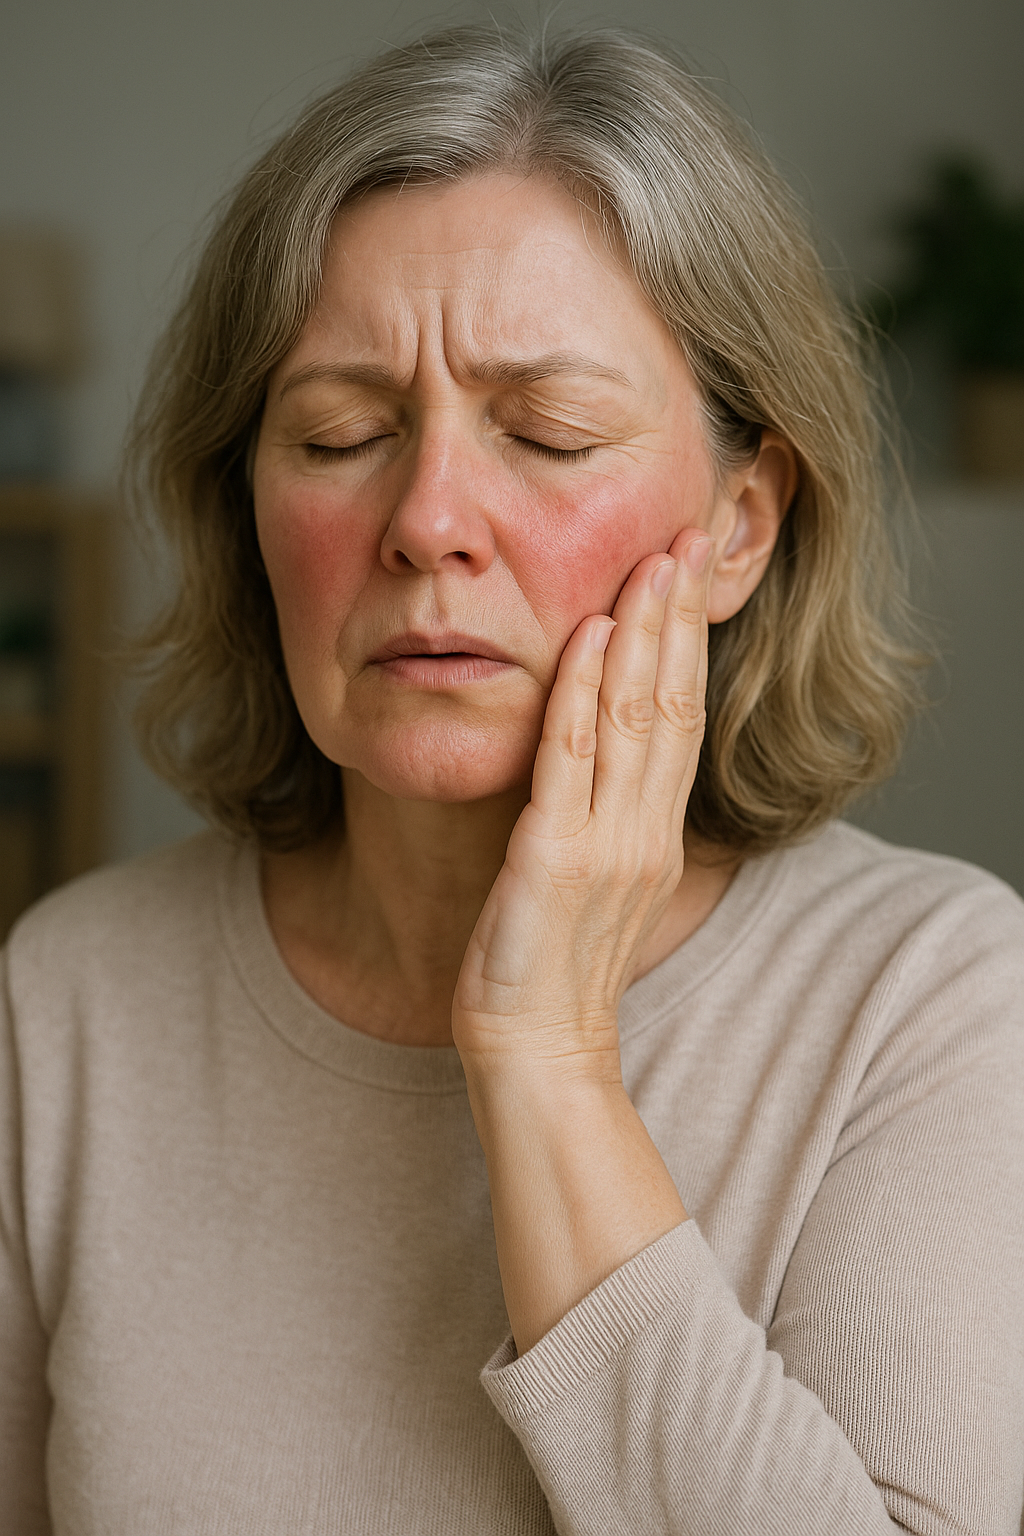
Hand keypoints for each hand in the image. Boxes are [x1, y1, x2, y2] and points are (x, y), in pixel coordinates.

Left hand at [452, 526, 713, 1073]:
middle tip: (689, 539)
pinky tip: (592, 638)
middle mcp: (643, 831)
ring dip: (645, 634)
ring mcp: (605, 843)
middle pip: (674, 703)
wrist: (538, 1053)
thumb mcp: (598, 888)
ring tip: (655, 563)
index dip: (689, 644)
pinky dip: (584, 694)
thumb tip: (605, 764)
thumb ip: (608, 821)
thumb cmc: (555, 972)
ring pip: (636, 718)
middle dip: (680, 617)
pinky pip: (571, 761)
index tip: (690, 578)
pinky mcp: (553, 860)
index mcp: (653, 835)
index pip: (683, 719)